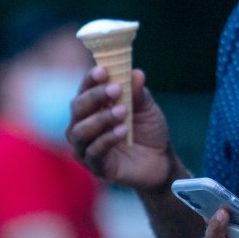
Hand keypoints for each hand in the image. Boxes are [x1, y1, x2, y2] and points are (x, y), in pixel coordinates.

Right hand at [67, 67, 175, 190]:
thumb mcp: (147, 108)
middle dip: (95, 96)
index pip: (85, 88)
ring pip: (80, 131)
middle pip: (77, 107)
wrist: (161, 160)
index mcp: (93, 106)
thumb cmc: (148, 130)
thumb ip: (138, 93)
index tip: (103, 70)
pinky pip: (93, 152)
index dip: (91, 78)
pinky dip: (106, 139)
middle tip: (116, 89)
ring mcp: (86, 146)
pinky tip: (123, 131)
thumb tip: (135, 73)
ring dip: (101, 119)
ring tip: (123, 112)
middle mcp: (83, 124)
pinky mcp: (95, 166)